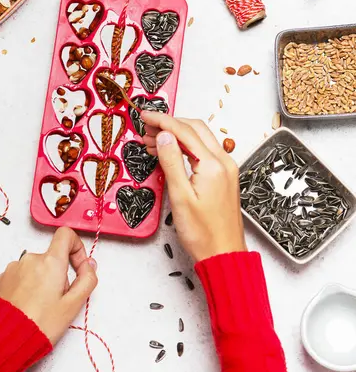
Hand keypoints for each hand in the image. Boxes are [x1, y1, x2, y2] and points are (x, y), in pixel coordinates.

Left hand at [0, 227, 97, 344]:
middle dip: (59, 274)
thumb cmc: (40, 325)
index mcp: (50, 261)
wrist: (2, 342)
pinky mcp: (2, 279)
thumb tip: (89, 265)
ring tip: (39, 307)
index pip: (66, 234)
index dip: (76, 247)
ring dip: (41, 281)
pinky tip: (25, 307)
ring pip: (36, 267)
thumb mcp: (73, 305)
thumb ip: (87, 279)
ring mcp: (13, 268)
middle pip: (52, 257)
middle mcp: (30, 258)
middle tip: (57, 300)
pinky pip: (20, 275)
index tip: (76, 268)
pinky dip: (26, 286)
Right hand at [142, 112, 245, 261]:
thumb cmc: (202, 233)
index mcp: (213, 165)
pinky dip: (185, 147)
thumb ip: (171, 162)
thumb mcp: (180, 197)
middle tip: (146, 128)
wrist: (224, 255)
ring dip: (177, 135)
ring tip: (152, 141)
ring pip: (200, 139)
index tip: (144, 116)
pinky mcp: (223, 177)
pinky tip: (169, 154)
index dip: (162, 120)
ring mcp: (226, 169)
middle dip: (170, 124)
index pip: (184, 131)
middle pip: (195, 129)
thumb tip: (164, 135)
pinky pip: (204, 152)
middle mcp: (223, 162)